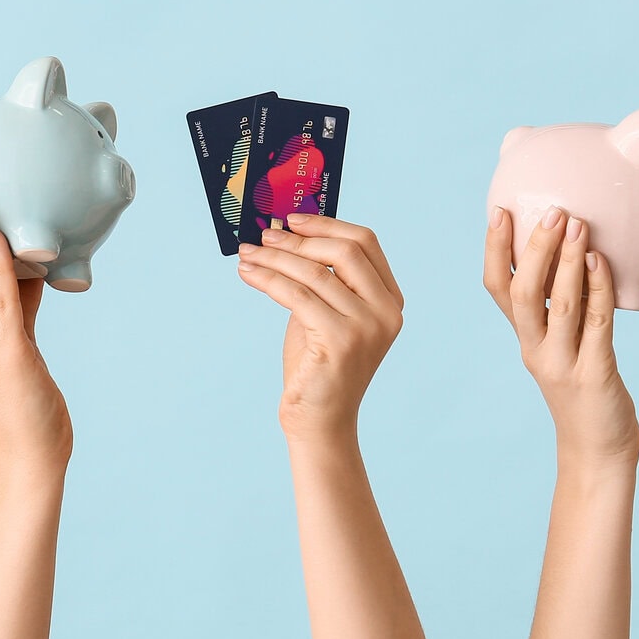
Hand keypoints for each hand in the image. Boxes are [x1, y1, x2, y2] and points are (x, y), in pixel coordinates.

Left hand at [236, 216, 404, 442]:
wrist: (319, 419)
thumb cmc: (318, 364)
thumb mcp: (326, 311)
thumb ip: (320, 277)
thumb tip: (283, 234)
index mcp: (390, 299)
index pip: (365, 243)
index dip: (326, 224)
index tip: (291, 219)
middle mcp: (386, 311)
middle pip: (344, 251)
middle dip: (298, 240)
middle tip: (264, 236)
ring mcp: (367, 327)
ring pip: (315, 273)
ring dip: (274, 258)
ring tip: (248, 254)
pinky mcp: (341, 341)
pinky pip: (297, 295)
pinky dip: (267, 279)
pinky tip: (248, 274)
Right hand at [483, 207, 638, 464]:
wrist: (600, 451)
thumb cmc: (586, 393)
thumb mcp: (564, 348)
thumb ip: (565, 311)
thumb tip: (579, 257)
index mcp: (526, 339)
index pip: (497, 290)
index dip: (495, 250)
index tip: (499, 211)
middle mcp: (537, 349)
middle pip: (521, 293)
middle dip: (533, 249)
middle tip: (551, 212)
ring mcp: (563, 363)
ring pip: (557, 305)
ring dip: (566, 261)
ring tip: (577, 225)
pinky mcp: (594, 374)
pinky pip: (596, 324)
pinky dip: (597, 289)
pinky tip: (601, 262)